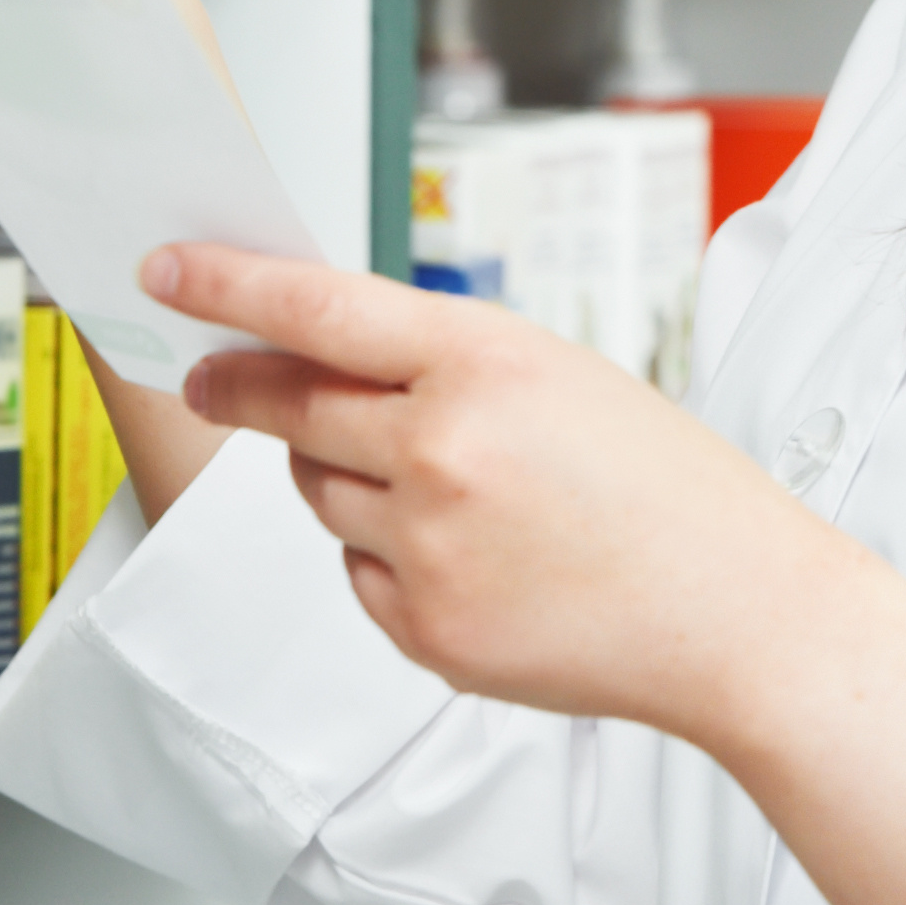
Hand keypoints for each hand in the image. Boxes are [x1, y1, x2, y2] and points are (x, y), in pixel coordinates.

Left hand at [151, 244, 818, 740]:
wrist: (739, 615)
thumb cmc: (669, 490)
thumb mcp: (563, 377)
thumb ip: (443, 363)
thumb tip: (320, 355)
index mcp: (485, 363)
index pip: (317, 310)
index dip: (227, 287)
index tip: (166, 274)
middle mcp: (440, 451)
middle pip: (290, 407)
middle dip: (242, 387)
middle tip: (210, 377)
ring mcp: (425, 547)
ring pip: (319, 494)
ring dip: (347, 477)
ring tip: (455, 490)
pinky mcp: (422, 631)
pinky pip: (358, 574)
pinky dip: (393, 559)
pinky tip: (480, 560)